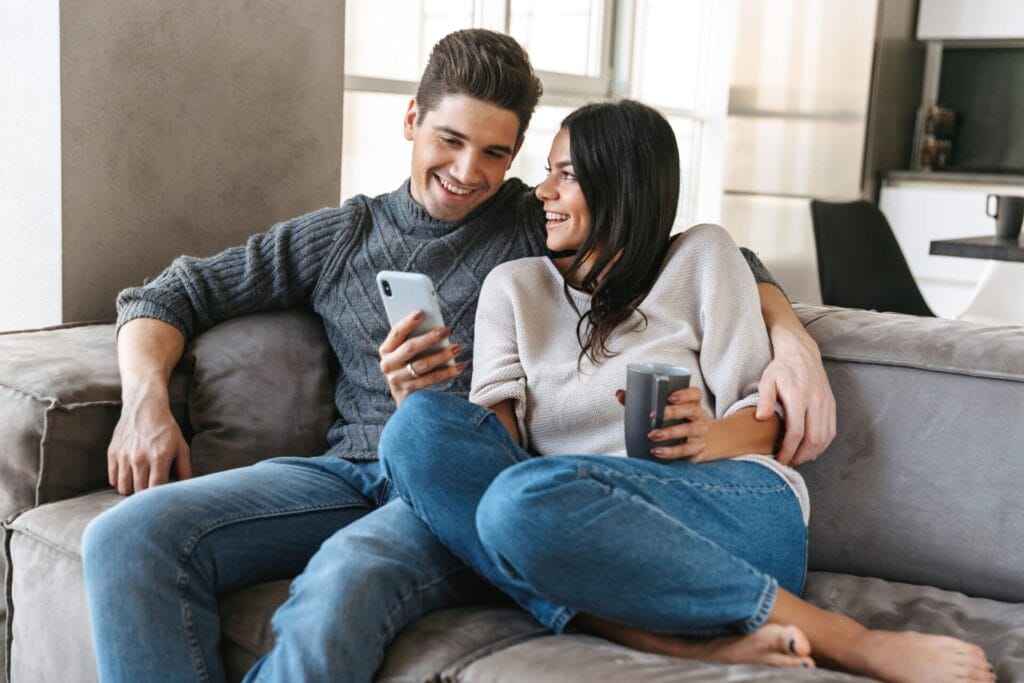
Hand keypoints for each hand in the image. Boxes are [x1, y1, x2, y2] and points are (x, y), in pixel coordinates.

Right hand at [108, 390, 191, 494]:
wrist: (144, 408)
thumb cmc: (166, 429)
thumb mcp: (181, 446)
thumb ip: (185, 468)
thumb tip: (187, 486)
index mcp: (159, 456)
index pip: (156, 488)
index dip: (158, 496)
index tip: (161, 496)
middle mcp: (140, 457)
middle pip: (139, 491)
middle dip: (146, 495)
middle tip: (151, 492)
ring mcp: (124, 455)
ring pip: (124, 488)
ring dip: (132, 490)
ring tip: (139, 485)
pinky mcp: (112, 453)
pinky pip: (112, 479)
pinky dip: (120, 482)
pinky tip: (129, 478)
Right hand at [379, 309, 465, 405]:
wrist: (403, 393)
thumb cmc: (408, 362)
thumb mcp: (404, 350)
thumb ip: (413, 337)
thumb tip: (433, 325)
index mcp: (386, 350)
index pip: (396, 333)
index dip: (408, 322)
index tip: (421, 312)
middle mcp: (388, 365)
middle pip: (410, 348)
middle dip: (429, 338)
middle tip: (446, 330)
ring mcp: (398, 380)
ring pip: (422, 365)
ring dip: (442, 355)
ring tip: (458, 347)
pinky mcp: (410, 391)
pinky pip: (431, 380)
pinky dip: (447, 372)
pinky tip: (459, 366)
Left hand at [616, 387, 711, 461]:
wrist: (699, 441)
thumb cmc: (677, 421)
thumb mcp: (666, 410)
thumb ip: (642, 401)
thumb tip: (619, 394)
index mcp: (693, 402)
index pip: (695, 394)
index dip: (684, 394)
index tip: (670, 396)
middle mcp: (700, 416)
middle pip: (691, 410)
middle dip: (673, 412)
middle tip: (653, 415)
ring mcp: (700, 433)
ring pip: (689, 430)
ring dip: (669, 433)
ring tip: (652, 435)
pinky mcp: (697, 449)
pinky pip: (685, 450)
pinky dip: (670, 451)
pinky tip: (657, 451)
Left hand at [756, 330, 835, 466]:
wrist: (801, 353)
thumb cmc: (781, 368)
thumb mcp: (767, 380)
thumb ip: (764, 399)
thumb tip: (760, 418)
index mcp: (799, 397)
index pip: (796, 432)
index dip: (788, 450)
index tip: (780, 459)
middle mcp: (816, 402)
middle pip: (813, 439)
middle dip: (800, 456)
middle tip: (788, 463)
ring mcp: (827, 404)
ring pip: (824, 438)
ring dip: (812, 453)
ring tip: (798, 459)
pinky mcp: (832, 405)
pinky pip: (831, 431)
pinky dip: (822, 444)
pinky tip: (811, 449)